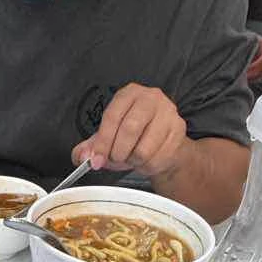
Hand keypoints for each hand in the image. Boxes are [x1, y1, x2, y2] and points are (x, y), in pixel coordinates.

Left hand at [72, 83, 189, 178]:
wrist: (163, 144)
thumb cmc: (133, 138)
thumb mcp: (108, 139)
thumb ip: (90, 148)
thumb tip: (82, 156)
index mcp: (129, 94)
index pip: (112, 117)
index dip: (102, 142)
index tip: (96, 160)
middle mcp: (151, 97)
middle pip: (130, 130)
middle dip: (118, 152)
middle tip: (116, 159)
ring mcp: (168, 112)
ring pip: (144, 149)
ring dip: (133, 161)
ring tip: (133, 157)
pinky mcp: (178, 130)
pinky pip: (157, 159)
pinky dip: (147, 166)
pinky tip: (147, 160)